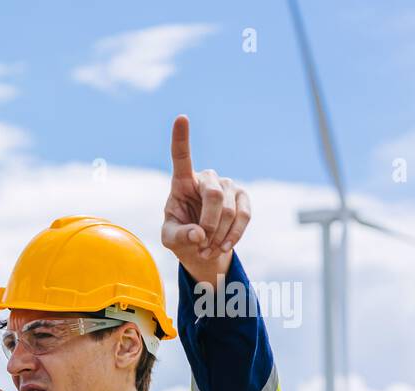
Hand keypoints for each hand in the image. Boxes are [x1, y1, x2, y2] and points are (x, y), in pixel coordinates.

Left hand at [161, 115, 250, 287]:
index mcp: (182, 182)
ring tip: (207, 249)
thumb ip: (179, 236)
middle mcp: (207, 178)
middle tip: (201, 245)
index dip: (181, 138)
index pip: (181, 157)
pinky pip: (244, 216)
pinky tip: (223, 247)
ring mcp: (227, 185)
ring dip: (219, 235)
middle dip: (209, 225)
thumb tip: (199, 234)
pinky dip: (233, 236)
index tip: (181, 117)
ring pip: (229, 210)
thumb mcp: (170, 239)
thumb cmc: (181, 236)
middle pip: (213, 197)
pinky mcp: (243, 197)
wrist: (202, 246)